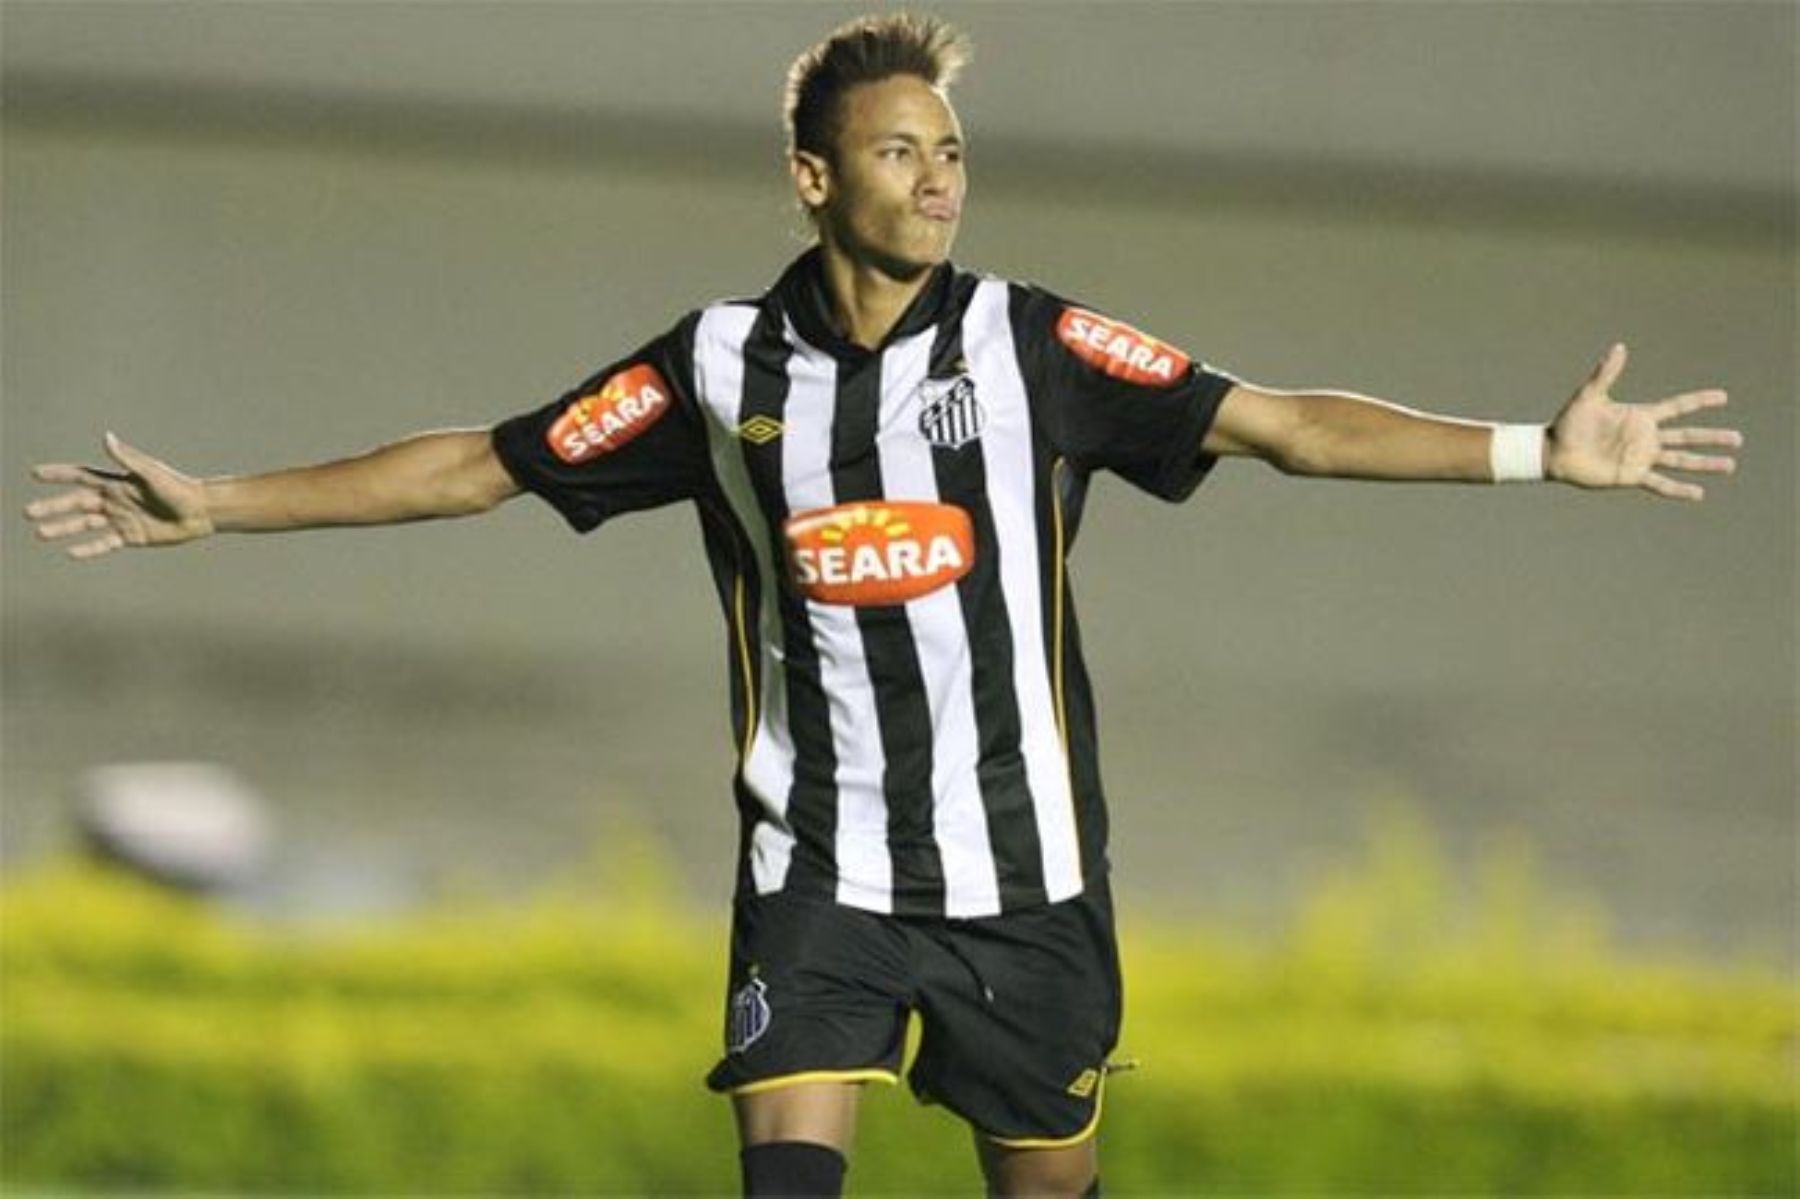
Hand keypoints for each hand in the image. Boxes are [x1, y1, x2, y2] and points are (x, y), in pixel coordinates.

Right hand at [25, 433, 213, 558]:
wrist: (201, 512)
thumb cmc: (179, 488)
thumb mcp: (151, 473)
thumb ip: (126, 458)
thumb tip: (106, 438)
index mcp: (116, 482)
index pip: (80, 476)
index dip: (58, 475)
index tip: (35, 474)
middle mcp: (114, 500)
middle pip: (76, 503)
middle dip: (52, 507)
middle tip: (29, 513)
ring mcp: (121, 519)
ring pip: (84, 525)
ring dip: (62, 529)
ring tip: (41, 534)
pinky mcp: (130, 537)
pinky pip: (104, 543)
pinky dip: (88, 548)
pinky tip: (71, 552)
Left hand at [1546, 344, 1741, 499]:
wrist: (1554, 451)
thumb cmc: (1569, 422)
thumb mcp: (1589, 395)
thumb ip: (1606, 373)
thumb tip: (1620, 347)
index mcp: (1640, 416)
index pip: (1677, 407)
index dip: (1699, 402)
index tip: (1723, 397)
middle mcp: (1645, 437)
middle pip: (1687, 436)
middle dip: (1712, 437)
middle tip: (1738, 439)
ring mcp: (1640, 457)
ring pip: (1680, 460)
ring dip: (1704, 463)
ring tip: (1729, 465)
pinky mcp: (1631, 475)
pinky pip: (1660, 483)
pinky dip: (1678, 489)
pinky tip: (1698, 493)